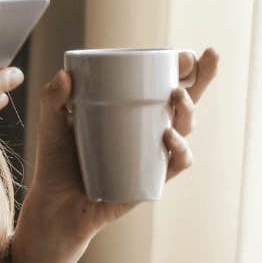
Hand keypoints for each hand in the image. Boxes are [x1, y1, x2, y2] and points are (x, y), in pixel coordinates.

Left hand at [22, 47, 221, 241]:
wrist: (55, 207)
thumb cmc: (56, 164)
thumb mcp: (51, 127)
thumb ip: (52, 100)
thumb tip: (65, 75)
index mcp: (128, 113)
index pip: (159, 85)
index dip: (178, 69)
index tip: (184, 55)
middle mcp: (147, 131)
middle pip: (184, 102)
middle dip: (204, 78)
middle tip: (210, 57)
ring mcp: (152, 155)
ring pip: (184, 128)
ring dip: (188, 109)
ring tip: (177, 95)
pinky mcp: (152, 179)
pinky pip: (176, 164)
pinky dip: (179, 150)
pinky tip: (168, 137)